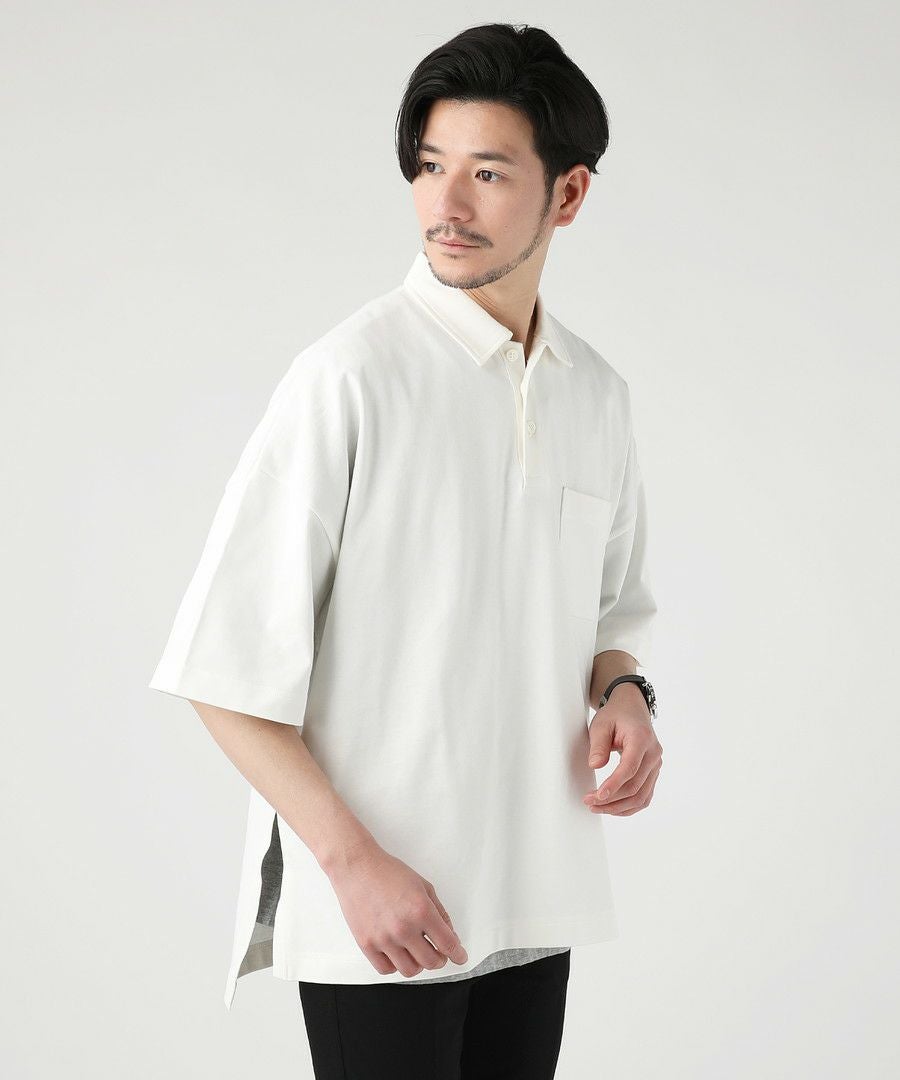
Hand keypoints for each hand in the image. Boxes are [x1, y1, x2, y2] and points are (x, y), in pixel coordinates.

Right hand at [326, 840, 468, 976]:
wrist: (357, 867)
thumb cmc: (388, 872)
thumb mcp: (423, 886)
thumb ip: (440, 912)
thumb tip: (449, 933)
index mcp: (421, 910)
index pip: (447, 944)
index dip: (458, 954)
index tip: (460, 957)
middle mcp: (403, 928)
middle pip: (431, 962)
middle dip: (440, 959)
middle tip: (438, 952)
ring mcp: (383, 939)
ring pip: (410, 970)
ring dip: (418, 963)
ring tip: (416, 952)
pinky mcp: (366, 944)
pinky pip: (386, 969)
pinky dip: (395, 965)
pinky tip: (397, 953)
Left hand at [583, 683, 662, 815]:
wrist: (632, 709)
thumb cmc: (616, 716)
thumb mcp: (601, 724)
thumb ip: (598, 745)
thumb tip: (595, 765)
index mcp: (641, 738)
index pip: (630, 767)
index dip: (614, 784)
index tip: (598, 795)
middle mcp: (653, 754)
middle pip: (635, 786)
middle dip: (611, 799)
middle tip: (589, 801)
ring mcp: (656, 765)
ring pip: (641, 796)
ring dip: (619, 807)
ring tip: (597, 807)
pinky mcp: (653, 773)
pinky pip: (645, 796)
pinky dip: (629, 806)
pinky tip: (613, 808)